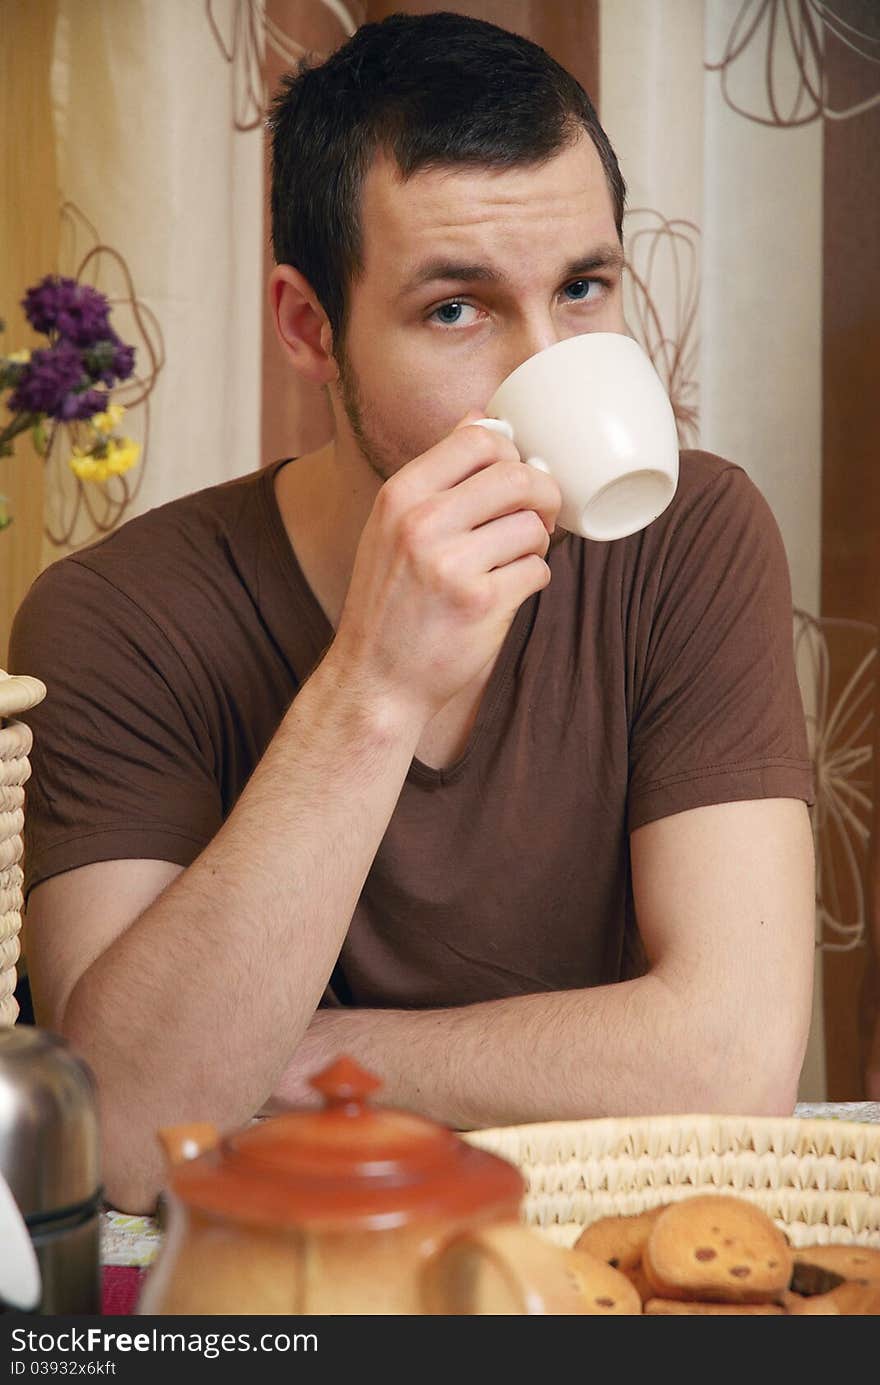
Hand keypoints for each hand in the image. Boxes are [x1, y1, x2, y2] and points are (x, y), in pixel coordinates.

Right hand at [329, 410, 562, 724]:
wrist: (375, 679)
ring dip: (535, 544)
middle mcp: (422, 523)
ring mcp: (452, 564)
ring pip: (533, 526)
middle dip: (542, 494)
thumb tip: (482, 418)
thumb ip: (437, 475)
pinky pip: (537, 570)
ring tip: (511, 562)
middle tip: (538, 516)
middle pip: (517, 476)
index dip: (511, 454)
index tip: (514, 477)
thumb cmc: (390, 601)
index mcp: (400, 495)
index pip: (478, 438)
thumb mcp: (392, 526)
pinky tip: (504, 593)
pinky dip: (530, 581)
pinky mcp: (481, 604)